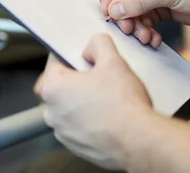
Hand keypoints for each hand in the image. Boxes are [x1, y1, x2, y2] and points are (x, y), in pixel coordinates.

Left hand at [34, 35, 151, 169]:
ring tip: (105, 98)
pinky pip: (76, 126)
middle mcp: (51, 112)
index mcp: (54, 87)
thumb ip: (98, 44)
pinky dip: (87, 120)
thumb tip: (92, 46)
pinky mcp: (75, 146)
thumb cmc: (123, 103)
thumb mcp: (113, 61)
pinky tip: (108, 115)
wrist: (138, 140)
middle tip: (95, 77)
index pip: (54, 62)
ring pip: (67, 108)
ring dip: (80, 101)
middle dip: (74, 79)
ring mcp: (62, 132)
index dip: (70, 55)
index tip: (83, 57)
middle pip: (58, 86)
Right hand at [99, 0, 189, 41]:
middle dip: (123, 14)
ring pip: (130, 10)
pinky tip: (154, 38)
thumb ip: (139, 2)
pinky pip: (143, 19)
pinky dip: (146, 30)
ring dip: (135, 26)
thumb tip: (113, 11)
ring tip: (146, 37)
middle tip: (128, 29)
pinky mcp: (158, 5)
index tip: (109, 10)